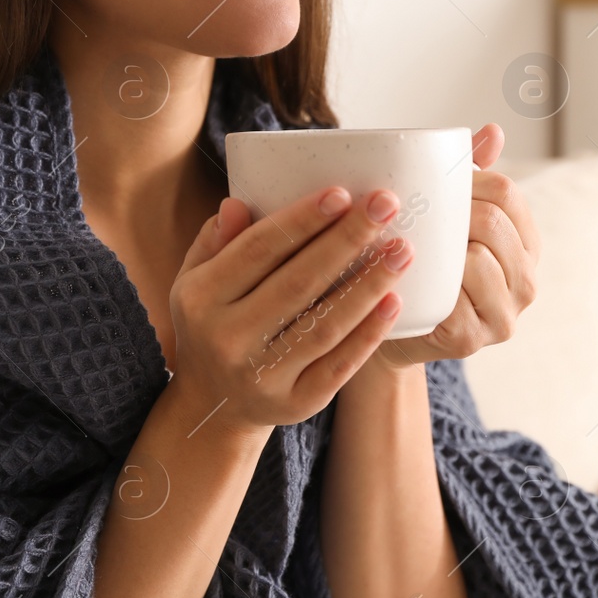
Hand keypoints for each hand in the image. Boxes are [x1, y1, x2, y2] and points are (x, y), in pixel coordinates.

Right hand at [165, 184, 416, 434]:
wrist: (213, 404)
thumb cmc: (212, 322)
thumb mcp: (195, 280)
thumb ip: (216, 241)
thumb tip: (237, 203)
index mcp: (199, 298)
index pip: (258, 250)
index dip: (301, 221)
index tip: (342, 194)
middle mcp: (227, 339)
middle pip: (298, 282)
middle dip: (346, 240)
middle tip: (386, 204)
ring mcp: (261, 376)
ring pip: (324, 324)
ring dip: (368, 284)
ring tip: (402, 250)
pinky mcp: (294, 404)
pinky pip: (339, 364)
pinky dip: (369, 333)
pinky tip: (394, 301)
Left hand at [369, 123, 539, 369]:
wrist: (392, 327)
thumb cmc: (421, 264)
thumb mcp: (447, 219)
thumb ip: (471, 177)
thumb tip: (492, 131)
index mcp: (526, 245)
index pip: (507, 193)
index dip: (466, 181)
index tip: (427, 183)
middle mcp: (526, 282)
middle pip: (492, 223)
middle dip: (448, 210)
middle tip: (404, 207)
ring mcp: (503, 316)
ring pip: (476, 260)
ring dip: (437, 247)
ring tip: (403, 239)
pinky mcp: (471, 341)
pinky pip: (452, 299)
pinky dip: (426, 282)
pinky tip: (403, 273)